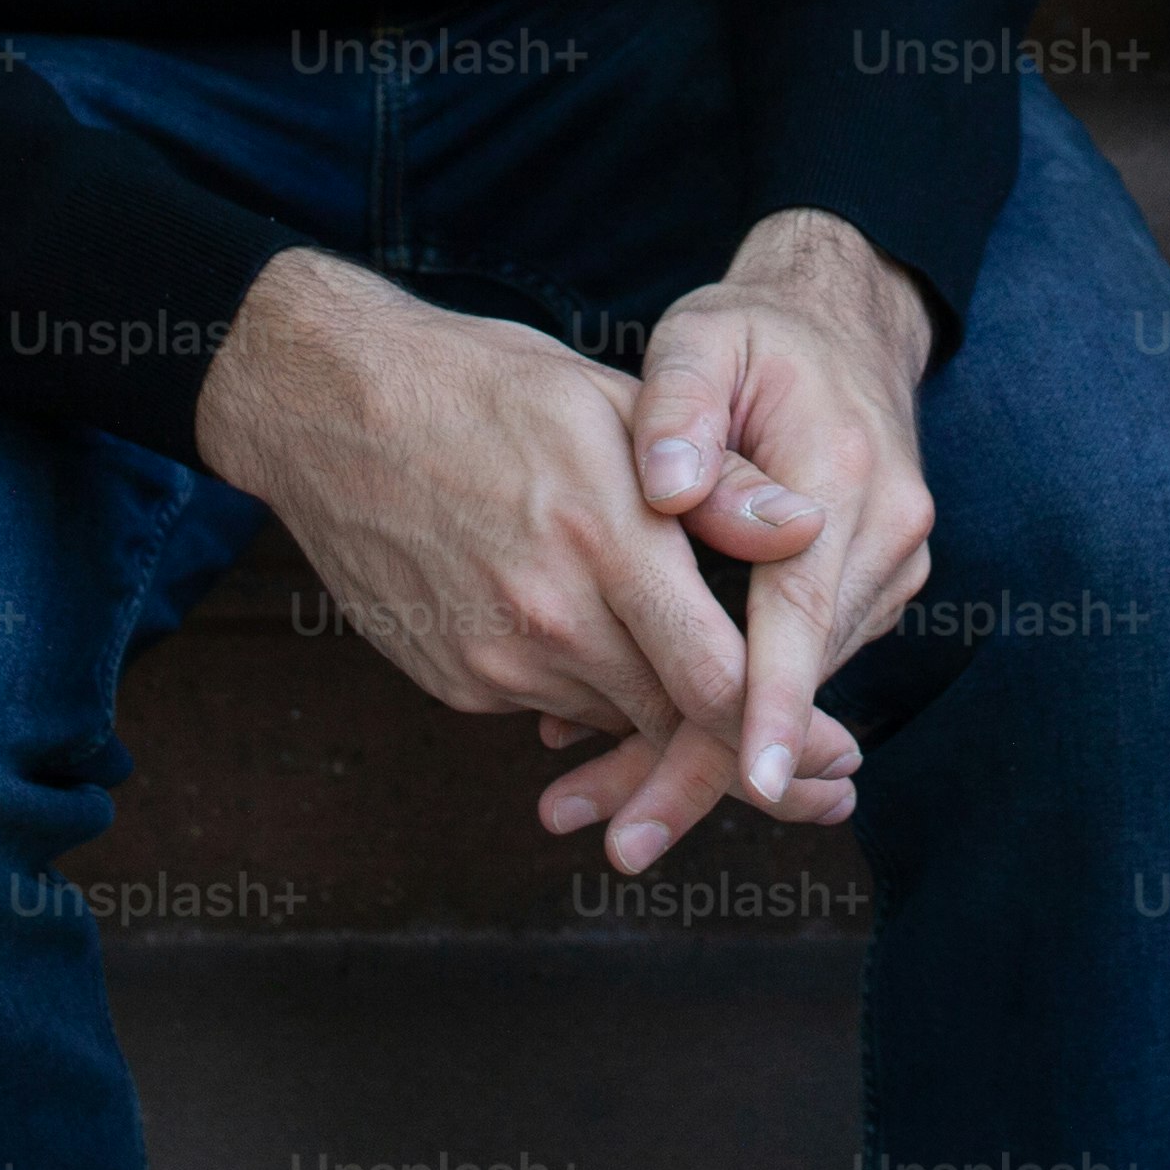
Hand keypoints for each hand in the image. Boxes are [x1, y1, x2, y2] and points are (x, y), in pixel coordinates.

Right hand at [193, 248, 809, 870]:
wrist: (330, 410)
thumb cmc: (486, 387)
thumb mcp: (608, 401)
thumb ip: (714, 479)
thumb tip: (808, 528)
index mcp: (606, 537)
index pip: (717, 678)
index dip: (785, 732)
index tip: (839, 757)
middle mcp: (549, 616)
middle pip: (674, 723)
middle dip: (750, 757)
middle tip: (827, 782)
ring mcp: (493, 659)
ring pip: (617, 720)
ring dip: (669, 724)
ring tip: (730, 720)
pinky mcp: (454, 680)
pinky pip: (550, 708)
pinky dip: (595, 696)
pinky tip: (612, 655)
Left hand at [539, 209, 937, 863]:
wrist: (843, 323)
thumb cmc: (755, 336)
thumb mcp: (705, 344)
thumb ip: (680, 414)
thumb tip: (663, 490)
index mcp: (847, 480)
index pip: (802, 614)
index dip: (767, 704)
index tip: (739, 778)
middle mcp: (883, 542)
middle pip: (793, 685)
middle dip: (705, 766)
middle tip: (616, 840)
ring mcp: (884, 575)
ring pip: (788, 695)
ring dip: (699, 754)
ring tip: (592, 810)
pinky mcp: (862, 595)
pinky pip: (787, 671)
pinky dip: (718, 710)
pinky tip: (629, 746)